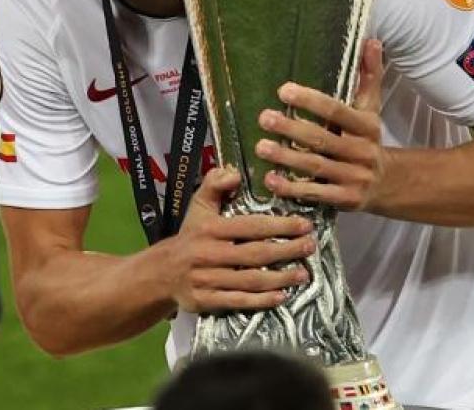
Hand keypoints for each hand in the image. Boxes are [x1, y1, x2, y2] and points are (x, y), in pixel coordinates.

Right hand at [166, 167, 315, 313]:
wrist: (162, 272)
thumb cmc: (190, 235)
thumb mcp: (198, 204)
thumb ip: (214, 183)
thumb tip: (235, 172)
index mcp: (210, 229)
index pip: (251, 226)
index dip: (280, 226)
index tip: (304, 224)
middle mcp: (209, 254)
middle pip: (255, 254)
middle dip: (286, 250)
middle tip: (310, 246)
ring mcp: (207, 280)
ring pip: (250, 280)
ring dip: (280, 278)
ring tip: (303, 274)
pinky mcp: (206, 301)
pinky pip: (238, 301)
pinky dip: (261, 301)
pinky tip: (281, 297)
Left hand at [254, 39, 386, 211]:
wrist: (388, 183)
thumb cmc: (368, 139)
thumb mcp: (372, 108)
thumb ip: (369, 76)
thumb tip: (370, 40)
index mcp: (367, 126)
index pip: (337, 111)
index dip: (311, 101)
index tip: (284, 90)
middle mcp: (362, 152)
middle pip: (322, 139)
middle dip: (292, 128)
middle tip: (264, 117)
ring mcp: (354, 178)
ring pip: (316, 167)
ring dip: (287, 158)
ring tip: (261, 147)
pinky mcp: (346, 200)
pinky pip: (316, 193)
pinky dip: (292, 189)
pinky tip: (270, 180)